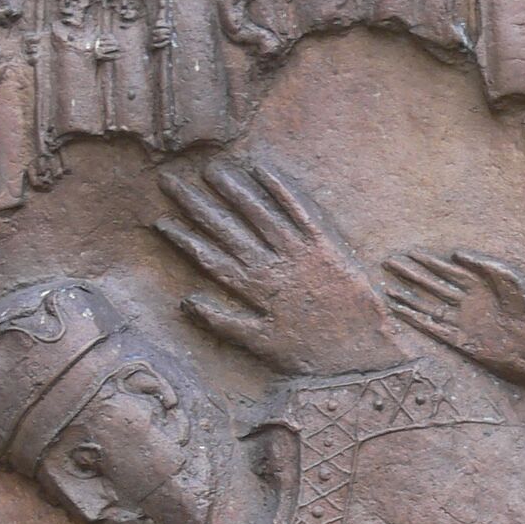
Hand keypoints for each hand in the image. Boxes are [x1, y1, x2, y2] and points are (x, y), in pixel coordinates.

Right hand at [156, 156, 405, 374]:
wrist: (364, 350)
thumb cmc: (312, 354)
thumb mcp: (262, 345)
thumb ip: (224, 322)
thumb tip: (188, 301)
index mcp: (254, 290)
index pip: (210, 258)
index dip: (183, 238)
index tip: (160, 219)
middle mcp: (271, 266)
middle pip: (227, 229)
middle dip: (197, 205)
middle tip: (171, 181)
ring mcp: (298, 252)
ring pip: (259, 214)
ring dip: (234, 191)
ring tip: (211, 169)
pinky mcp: (325, 244)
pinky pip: (299, 211)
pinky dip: (280, 190)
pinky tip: (261, 170)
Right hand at [383, 250, 524, 396]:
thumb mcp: (509, 277)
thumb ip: (483, 264)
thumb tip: (455, 254)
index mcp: (478, 283)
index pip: (445, 268)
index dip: (426, 260)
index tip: (408, 252)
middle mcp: (466, 301)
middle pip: (432, 284)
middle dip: (410, 274)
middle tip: (388, 263)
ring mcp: (462, 320)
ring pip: (427, 306)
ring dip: (407, 298)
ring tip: (387, 289)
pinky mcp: (460, 339)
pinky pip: (432, 327)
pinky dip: (415, 319)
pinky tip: (401, 312)